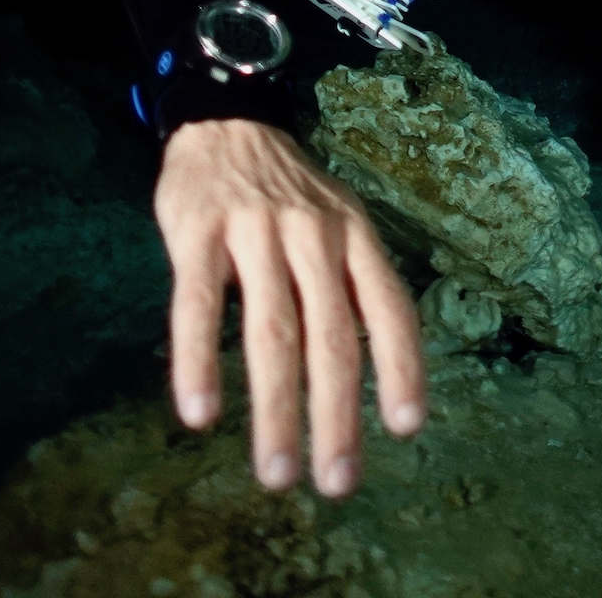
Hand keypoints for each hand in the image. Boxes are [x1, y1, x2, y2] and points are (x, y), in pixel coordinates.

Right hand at [154, 117, 425, 496]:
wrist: (225, 120)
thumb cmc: (288, 194)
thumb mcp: (339, 223)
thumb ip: (353, 287)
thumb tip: (376, 375)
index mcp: (355, 237)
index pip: (390, 309)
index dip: (402, 368)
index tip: (404, 428)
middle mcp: (314, 235)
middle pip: (331, 336)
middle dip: (337, 416)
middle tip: (337, 482)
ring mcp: (255, 231)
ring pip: (271, 331)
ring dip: (276, 408)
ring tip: (277, 473)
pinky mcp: (198, 232)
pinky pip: (197, 305)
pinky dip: (198, 361)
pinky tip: (199, 412)